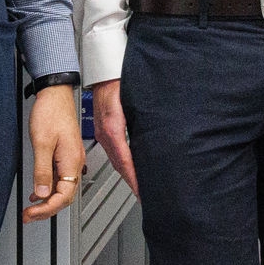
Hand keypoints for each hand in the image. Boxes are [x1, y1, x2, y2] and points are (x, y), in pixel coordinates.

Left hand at [24, 84, 85, 222]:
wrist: (55, 94)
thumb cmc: (51, 113)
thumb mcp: (42, 143)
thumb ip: (42, 171)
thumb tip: (42, 193)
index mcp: (71, 161)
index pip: (64, 196)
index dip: (47, 209)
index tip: (32, 212)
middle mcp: (74, 162)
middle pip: (65, 196)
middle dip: (47, 209)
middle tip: (29, 215)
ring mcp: (71, 158)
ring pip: (63, 188)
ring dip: (47, 201)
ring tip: (31, 208)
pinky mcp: (66, 154)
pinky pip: (60, 178)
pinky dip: (49, 188)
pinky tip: (38, 191)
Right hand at [91, 79, 137, 196]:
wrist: (104, 68)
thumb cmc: (118, 79)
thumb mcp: (134, 100)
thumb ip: (146, 118)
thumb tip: (160, 134)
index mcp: (112, 129)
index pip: (125, 161)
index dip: (134, 179)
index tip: (142, 192)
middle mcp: (106, 134)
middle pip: (120, 165)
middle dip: (133, 182)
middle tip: (145, 196)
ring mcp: (104, 133)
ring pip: (117, 159)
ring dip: (129, 174)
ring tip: (141, 187)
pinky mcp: (106, 129)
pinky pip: (116, 151)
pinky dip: (125, 163)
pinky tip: (133, 167)